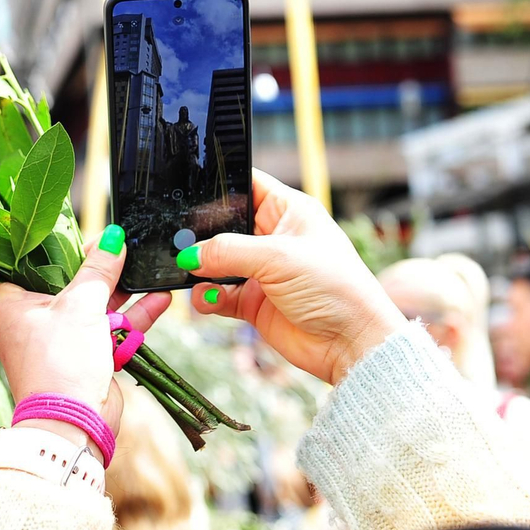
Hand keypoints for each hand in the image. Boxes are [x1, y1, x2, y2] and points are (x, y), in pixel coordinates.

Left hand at [0, 229, 170, 459]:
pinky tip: (159, 297)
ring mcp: (59, 337)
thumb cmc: (61, 363)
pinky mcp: (84, 355)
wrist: (75, 426)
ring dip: (118, 287)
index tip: (51, 221)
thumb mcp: (81, 305)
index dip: (28, 240)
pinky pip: (108, 327)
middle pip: (58, 277)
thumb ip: (99, 270)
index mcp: (9, 302)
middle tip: (110, 236)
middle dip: (88, 260)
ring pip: (90, 302)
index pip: (7, 261)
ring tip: (142, 262)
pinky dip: (131, 315)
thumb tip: (112, 238)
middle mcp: (29, 318)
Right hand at [184, 170, 406, 383]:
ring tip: (192, 273)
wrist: (351, 343)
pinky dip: (207, 297)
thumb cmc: (334, 288)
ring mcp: (261, 271)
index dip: (219, 185)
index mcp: (288, 211)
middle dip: (201, 234)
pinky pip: (217, 294)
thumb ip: (229, 251)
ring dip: (201, 268)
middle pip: (223, 224)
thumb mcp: (279, 258)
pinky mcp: (253, 302)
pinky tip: (208, 299)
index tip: (186, 189)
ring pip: (215, 261)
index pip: (246, 185)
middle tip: (179, 241)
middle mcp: (273, 237)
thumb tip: (190, 254)